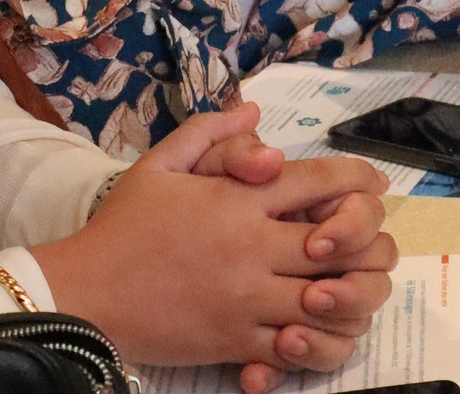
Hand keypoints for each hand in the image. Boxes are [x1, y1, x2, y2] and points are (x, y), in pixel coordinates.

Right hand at [32, 111, 395, 372]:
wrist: (86, 293)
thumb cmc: (123, 226)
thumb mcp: (159, 164)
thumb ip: (209, 132)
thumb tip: (254, 110)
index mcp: (238, 200)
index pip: (320, 182)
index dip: (358, 179)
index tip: (373, 181)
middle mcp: (252, 247)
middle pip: (342, 245)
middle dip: (368, 242)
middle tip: (371, 243)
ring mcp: (247, 299)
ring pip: (330, 302)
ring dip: (350, 295)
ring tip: (348, 287)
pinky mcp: (237, 341)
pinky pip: (299, 348)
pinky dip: (318, 340)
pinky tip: (314, 326)